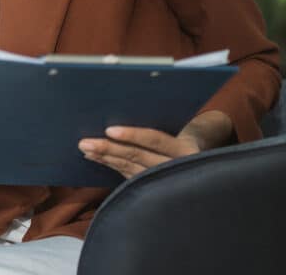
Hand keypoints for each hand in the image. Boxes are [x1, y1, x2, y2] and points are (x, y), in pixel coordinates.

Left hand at [78, 110, 233, 178]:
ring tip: (85, 148)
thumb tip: (121, 102)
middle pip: (138, 156)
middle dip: (109, 149)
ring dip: (105, 158)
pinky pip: (129, 176)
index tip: (109, 129)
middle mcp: (177, 167)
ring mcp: (166, 181)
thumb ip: (159, 118)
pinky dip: (111, 165)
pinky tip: (95, 158)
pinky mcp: (155, 188)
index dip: (132, 135)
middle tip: (84, 142)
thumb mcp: (183, 126)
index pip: (155, 140)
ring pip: (130, 169)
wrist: (206, 158)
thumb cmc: (188, 133)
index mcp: (186, 149)